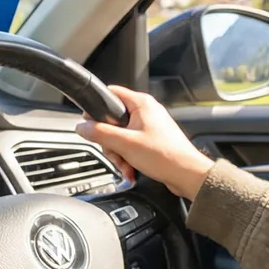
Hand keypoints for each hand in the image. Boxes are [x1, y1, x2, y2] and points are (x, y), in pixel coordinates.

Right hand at [75, 85, 214, 200]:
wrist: (186, 175)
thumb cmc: (165, 156)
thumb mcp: (124, 144)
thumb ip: (100, 133)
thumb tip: (82, 127)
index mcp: (141, 104)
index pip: (111, 94)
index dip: (97, 109)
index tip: (90, 124)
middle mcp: (146, 112)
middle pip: (113, 120)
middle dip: (110, 142)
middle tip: (115, 152)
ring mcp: (149, 127)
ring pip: (121, 136)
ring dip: (119, 153)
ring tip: (126, 165)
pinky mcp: (152, 141)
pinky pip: (131, 146)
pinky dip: (128, 158)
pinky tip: (131, 169)